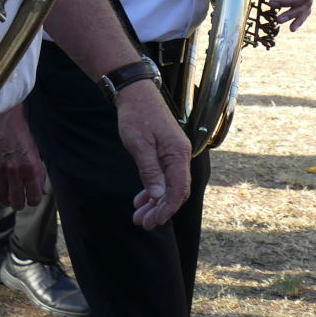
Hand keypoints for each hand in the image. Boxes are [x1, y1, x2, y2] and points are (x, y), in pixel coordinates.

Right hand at [0, 104, 46, 208]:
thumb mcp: (36, 152)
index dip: (34, 200)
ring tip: (6, 198)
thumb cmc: (22, 134)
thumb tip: (42, 191)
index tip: (32, 198)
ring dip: (4, 201)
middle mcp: (14, 169)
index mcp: (31, 166)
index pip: (34, 197)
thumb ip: (39, 173)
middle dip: (19, 204)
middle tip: (18, 201)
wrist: (4, 117)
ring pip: (0, 198)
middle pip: (16, 201)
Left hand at [112, 82, 190, 229]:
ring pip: (169, 186)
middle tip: (143, 224)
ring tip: (139, 217)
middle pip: (175, 191)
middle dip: (160, 210)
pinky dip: (153, 190)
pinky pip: (163, 177)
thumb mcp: (139, 144)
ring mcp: (174, 155)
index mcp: (178, 154)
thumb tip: (158, 196)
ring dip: (155, 203)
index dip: (167, 209)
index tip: (153, 222)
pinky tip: (141, 200)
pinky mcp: (165, 153)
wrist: (135, 92)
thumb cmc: (137, 115)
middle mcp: (180, 156)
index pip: (178, 189)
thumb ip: (150, 171)